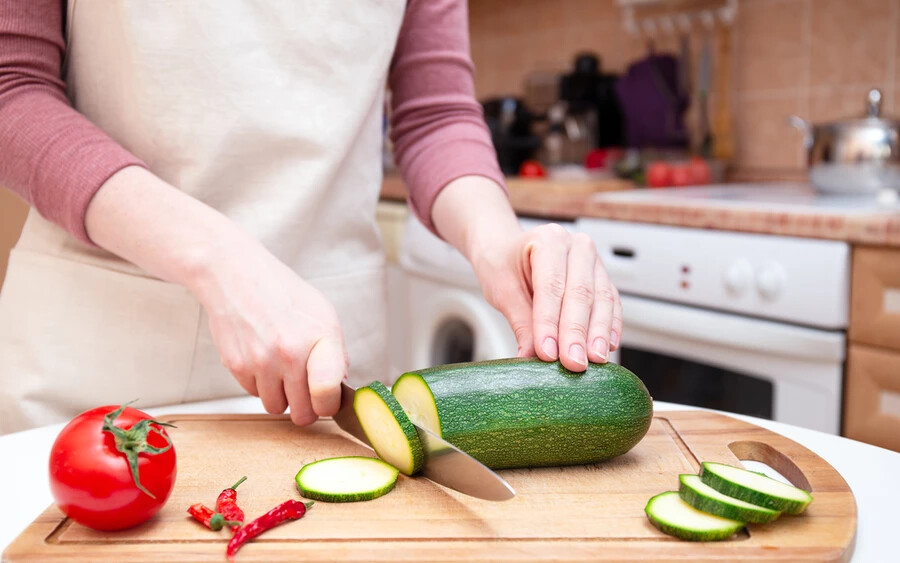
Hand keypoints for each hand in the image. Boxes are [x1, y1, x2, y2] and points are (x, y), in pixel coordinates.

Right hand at [84, 166, 346, 424]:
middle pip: (303, 413)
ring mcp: (261, 362)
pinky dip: (260, 384)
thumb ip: (336, 352)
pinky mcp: (236, 366)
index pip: (327, 394)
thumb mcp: (323, 313)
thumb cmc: (282, 292)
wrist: (235, 274)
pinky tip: (261, 358)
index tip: (327, 401)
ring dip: (281, 396)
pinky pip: (253, 394)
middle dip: (306, 407)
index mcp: (320, 338)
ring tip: (282, 371)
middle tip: (305, 392)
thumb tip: (340, 386)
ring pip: (276, 408)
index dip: (329, 405)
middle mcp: (290, 353)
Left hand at [469, 222, 622, 371]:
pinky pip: (611, 303)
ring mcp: (593, 261)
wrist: (507, 250)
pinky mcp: (601, 278)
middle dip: (577, 332)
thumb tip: (530, 357)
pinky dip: (610, 326)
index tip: (548, 353)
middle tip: (574, 362)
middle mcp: (576, 246)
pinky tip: (607, 347)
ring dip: (598, 333)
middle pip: (581, 293)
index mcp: (548, 240)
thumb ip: (520, 322)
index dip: (550, 322)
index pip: (551, 286)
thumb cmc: (502, 264)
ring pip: (602, 299)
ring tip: (593, 360)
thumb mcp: (502, 291)